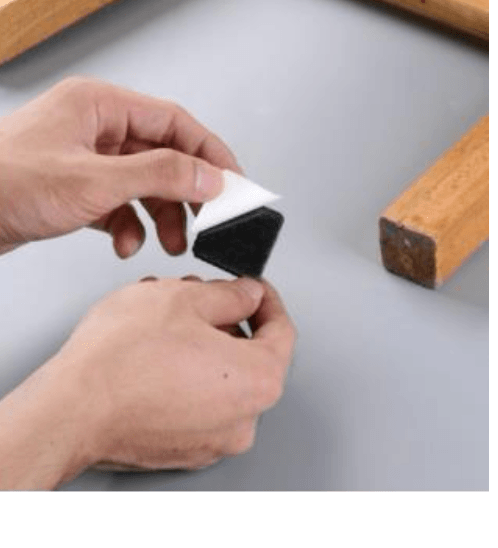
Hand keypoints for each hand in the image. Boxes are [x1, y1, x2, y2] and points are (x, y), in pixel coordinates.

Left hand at [0, 77, 240, 255]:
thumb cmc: (5, 184)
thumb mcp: (95, 180)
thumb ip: (158, 175)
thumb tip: (209, 176)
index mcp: (101, 106)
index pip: (175, 123)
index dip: (210, 153)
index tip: (234, 182)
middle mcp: (96, 128)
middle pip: (163, 157)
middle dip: (185, 193)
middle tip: (207, 219)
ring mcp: (88, 159)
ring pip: (144, 185)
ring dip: (161, 216)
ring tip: (172, 243)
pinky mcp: (79, 188)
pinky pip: (120, 204)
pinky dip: (129, 226)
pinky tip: (124, 243)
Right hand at [0, 276, 295, 488]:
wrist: (71, 409)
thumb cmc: (123, 359)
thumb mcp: (186, 298)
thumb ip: (231, 295)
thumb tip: (248, 294)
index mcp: (258, 381)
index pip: (282, 331)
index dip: (268, 300)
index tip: (254, 288)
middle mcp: (243, 419)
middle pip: (250, 355)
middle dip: (225, 318)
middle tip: (200, 297)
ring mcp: (213, 439)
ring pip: (221, 376)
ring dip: (203, 343)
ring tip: (169, 321)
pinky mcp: (184, 448)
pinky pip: (199, 400)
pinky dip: (188, 373)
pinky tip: (159, 353)